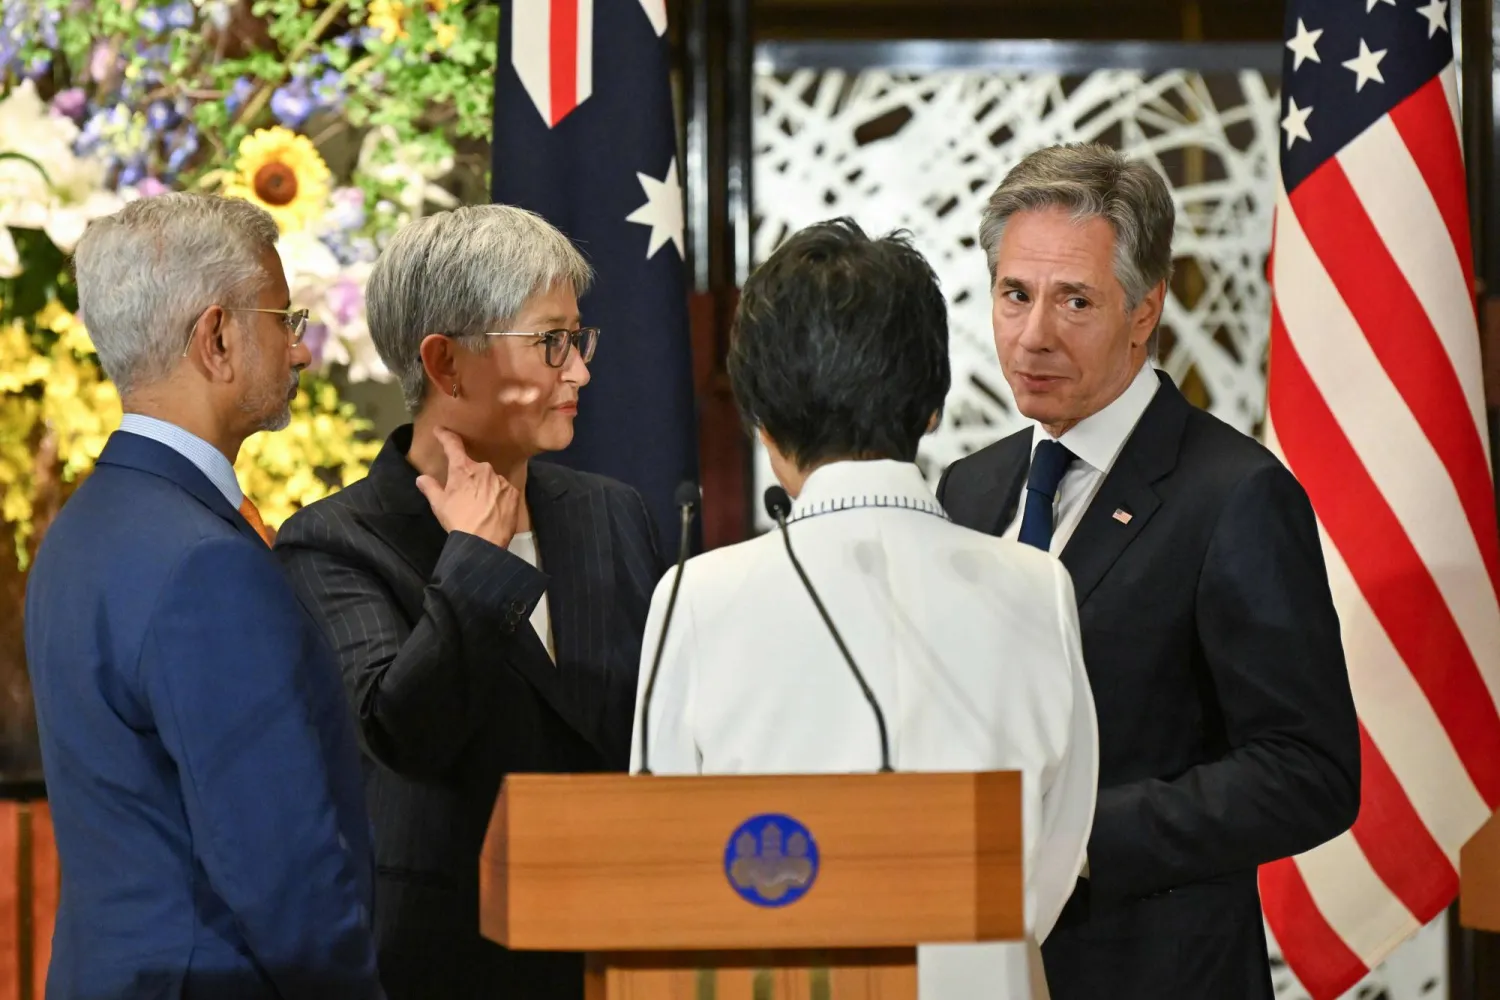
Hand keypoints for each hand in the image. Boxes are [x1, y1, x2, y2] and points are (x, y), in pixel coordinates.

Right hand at [414, 427, 521, 549]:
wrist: (483, 543)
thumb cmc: (458, 521)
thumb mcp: (439, 505)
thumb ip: (430, 487)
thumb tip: (421, 478)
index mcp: (463, 469)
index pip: (453, 445)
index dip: (445, 435)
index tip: (440, 430)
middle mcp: (485, 469)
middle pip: (474, 468)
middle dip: (469, 478)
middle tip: (464, 495)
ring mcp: (501, 480)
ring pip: (490, 480)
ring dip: (485, 488)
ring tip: (480, 508)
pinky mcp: (514, 493)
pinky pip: (504, 490)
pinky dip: (498, 497)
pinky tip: (493, 510)